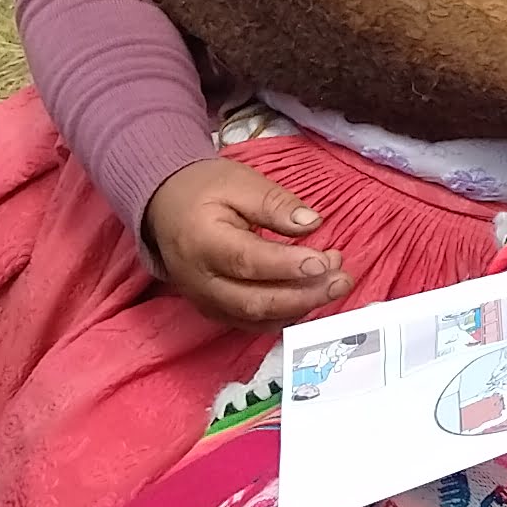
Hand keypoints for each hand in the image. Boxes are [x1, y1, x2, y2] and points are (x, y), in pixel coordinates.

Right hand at [144, 157, 349, 327]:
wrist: (165, 207)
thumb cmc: (203, 190)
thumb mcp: (239, 182)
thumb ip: (275, 203)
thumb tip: (312, 223)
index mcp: (201, 242)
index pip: (248, 261)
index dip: (288, 266)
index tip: (324, 260)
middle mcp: (199, 280)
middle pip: (254, 301)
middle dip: (304, 295)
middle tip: (341, 279)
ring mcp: (205, 301)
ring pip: (256, 318)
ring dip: (300, 307)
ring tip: (335, 284)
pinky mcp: (214, 310)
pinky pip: (252, 324)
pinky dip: (285, 315)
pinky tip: (312, 296)